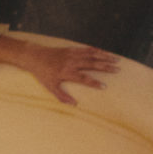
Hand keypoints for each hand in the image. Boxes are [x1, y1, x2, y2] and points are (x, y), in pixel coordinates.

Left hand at [0, 34, 118, 106]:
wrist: (34, 56)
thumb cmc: (42, 73)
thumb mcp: (50, 87)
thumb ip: (62, 96)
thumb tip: (74, 105)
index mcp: (66, 72)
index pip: (83, 78)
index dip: (94, 82)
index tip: (105, 86)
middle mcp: (71, 62)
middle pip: (91, 64)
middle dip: (105, 67)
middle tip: (117, 69)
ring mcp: (72, 54)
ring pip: (91, 54)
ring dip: (105, 57)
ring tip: (116, 60)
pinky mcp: (71, 49)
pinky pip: (86, 49)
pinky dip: (97, 50)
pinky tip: (105, 52)